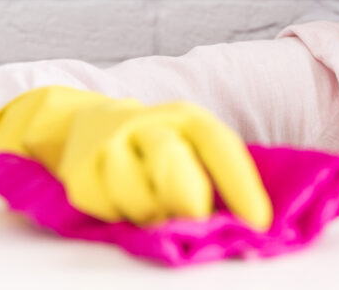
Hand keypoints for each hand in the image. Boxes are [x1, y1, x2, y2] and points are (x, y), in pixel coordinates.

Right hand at [0, 86, 272, 229]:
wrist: (88, 124)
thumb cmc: (158, 142)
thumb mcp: (192, 143)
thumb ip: (217, 171)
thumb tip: (250, 217)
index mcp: (186, 118)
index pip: (218, 145)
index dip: (240, 185)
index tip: (258, 221)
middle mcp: (147, 125)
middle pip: (171, 161)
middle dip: (190, 199)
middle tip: (198, 220)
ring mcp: (108, 147)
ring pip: (139, 196)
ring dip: (156, 215)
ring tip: (159, 210)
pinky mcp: (79, 174)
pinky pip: (109, 211)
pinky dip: (124, 217)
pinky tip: (126, 205)